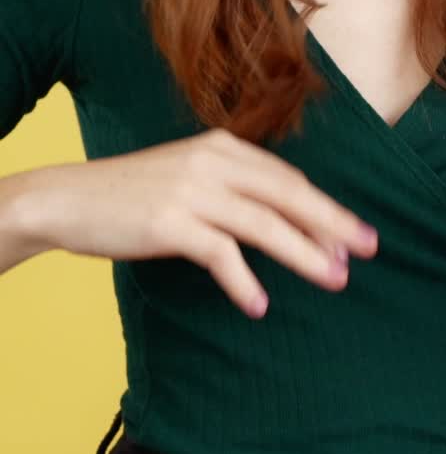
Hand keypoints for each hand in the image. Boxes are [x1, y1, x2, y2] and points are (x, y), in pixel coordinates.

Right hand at [24, 129, 378, 316]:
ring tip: (333, 279)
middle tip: (367, 250)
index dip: (325, 209)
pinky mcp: (169, 221)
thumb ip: (231, 190)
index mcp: (223, 148)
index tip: (355, 235)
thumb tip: (282, 222)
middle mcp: (214, 162)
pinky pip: (220, 253)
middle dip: (332, 223)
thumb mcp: (189, 178)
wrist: (71, 198)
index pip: (288, 180)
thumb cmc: (134, 195)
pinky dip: (243, 280)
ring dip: (304, 254)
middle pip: (288, 194)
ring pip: (265, 223)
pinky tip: (259, 305)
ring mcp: (192, 190)